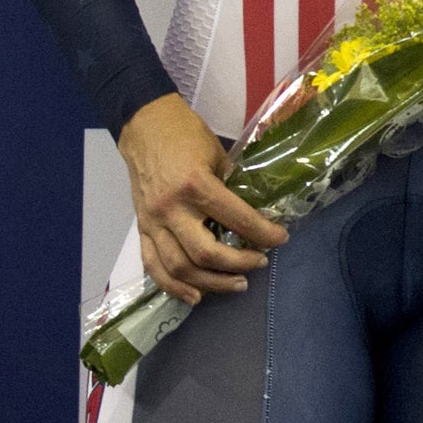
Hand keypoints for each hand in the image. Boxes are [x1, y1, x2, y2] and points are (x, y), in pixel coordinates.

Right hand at [116, 93, 287, 303]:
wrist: (144, 126)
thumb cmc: (186, 135)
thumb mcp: (218, 154)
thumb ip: (231, 186)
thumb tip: (254, 214)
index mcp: (195, 185)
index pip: (235, 219)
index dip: (262, 233)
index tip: (281, 239)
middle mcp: (171, 209)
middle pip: (205, 253)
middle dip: (238, 264)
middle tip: (259, 263)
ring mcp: (152, 222)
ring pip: (179, 268)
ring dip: (210, 283)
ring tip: (236, 285)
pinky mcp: (141, 229)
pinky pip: (153, 267)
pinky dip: (173, 287)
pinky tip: (195, 296)